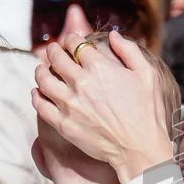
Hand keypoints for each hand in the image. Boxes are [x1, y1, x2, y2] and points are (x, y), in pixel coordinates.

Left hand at [32, 32, 175, 183]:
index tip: (72, 41)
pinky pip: (40, 105)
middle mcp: (81, 83)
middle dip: (53, 50)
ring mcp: (69, 104)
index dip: (72, 39)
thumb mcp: (148, 75)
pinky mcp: (63, 124)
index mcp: (100, 67)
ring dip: (41, 71)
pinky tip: (38, 93)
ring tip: (42, 70)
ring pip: (43, 80)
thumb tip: (113, 35)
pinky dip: (36, 96)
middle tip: (53, 51)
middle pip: (56, 58)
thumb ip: (130, 50)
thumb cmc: (148, 112)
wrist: (140, 149)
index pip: (76, 44)